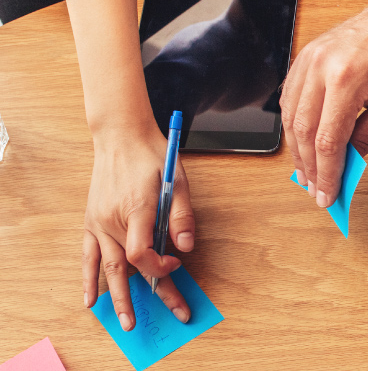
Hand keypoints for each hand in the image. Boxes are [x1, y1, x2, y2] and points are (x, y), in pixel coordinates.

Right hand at [84, 130, 194, 330]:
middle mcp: (112, 220)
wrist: (120, 137)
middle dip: (155, 293)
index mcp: (136, 209)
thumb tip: (186, 247)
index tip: (176, 263)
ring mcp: (99, 223)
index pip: (142, 253)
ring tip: (127, 322)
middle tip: (176, 313)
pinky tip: (91, 299)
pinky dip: (88, 279)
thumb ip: (182, 216)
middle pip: (130, 267)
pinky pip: (88, 256)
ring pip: (108, 268)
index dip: (162, 266)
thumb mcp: (178, 180)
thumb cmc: (151, 156)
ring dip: (118, 297)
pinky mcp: (91, 222)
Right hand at [280, 6, 367, 206]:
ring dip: (297, 149)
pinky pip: (290, 96)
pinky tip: (302, 143)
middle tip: (316, 190)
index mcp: (346, 79)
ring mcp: (308, 58)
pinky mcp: (306, 55)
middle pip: (303, 131)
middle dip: (309, 167)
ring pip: (290, 115)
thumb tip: (348, 166)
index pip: (328, 140)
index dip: (327, 173)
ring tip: (308, 173)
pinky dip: (294, 123)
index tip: (328, 195)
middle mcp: (320, 67)